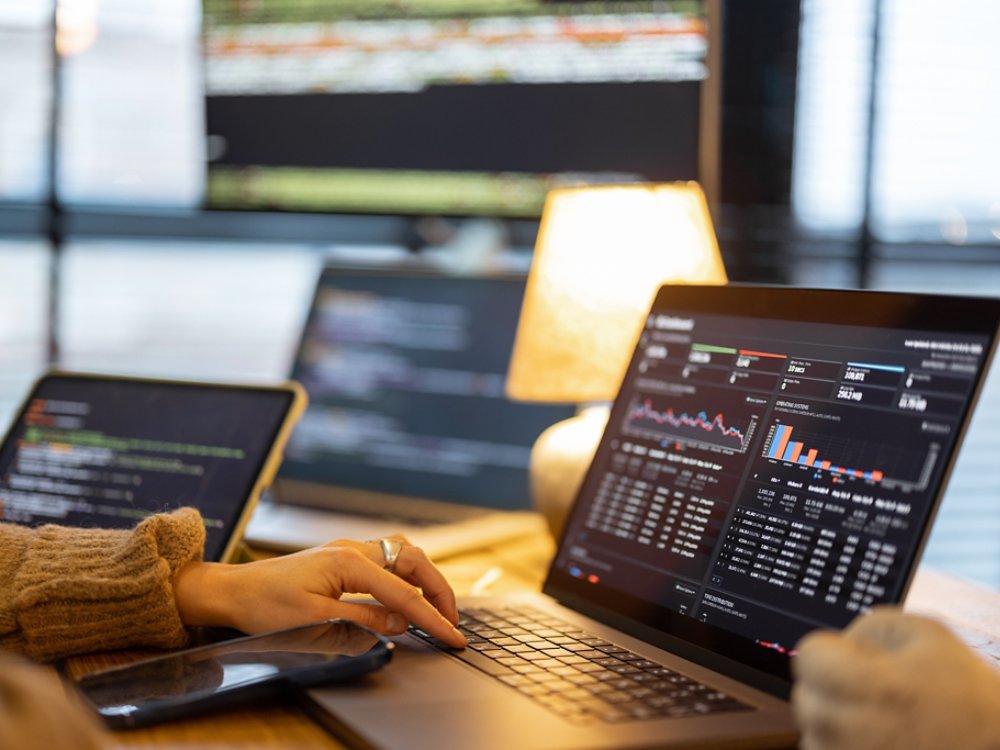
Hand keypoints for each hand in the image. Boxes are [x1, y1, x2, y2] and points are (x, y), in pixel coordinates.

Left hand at [174, 536, 465, 647]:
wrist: (232, 590)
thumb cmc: (265, 605)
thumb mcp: (315, 620)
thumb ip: (363, 620)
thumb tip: (401, 623)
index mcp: (349, 563)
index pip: (404, 593)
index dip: (432, 618)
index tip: (453, 637)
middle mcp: (353, 549)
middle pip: (414, 560)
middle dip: (439, 589)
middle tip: (452, 620)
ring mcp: (348, 549)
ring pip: (403, 552)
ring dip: (425, 576)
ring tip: (435, 605)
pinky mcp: (342, 557)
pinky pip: (388, 557)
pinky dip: (407, 573)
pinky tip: (407, 591)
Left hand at [792, 606, 999, 749]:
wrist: (995, 742)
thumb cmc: (962, 690)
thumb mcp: (924, 632)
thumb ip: (867, 626)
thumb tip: (837, 644)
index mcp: (872, 686)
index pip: (807, 657)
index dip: (828, 651)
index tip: (851, 658)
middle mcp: (854, 729)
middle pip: (805, 697)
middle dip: (828, 687)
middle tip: (867, 690)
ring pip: (812, 732)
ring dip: (832, 721)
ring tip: (875, 718)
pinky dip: (840, 745)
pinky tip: (873, 738)